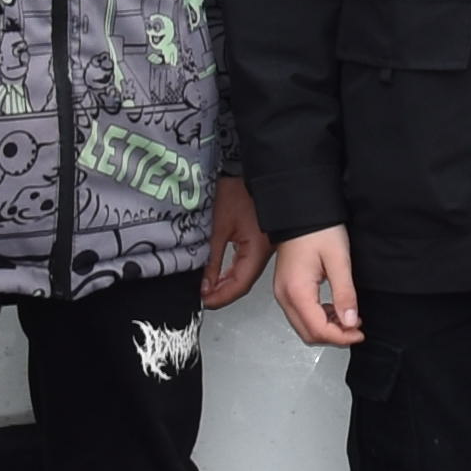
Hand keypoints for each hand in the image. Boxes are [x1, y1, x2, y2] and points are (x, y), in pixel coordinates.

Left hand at [199, 180, 267, 312]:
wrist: (248, 170)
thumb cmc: (238, 190)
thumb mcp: (218, 227)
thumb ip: (212, 259)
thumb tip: (205, 284)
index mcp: (258, 249)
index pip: (240, 284)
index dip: (220, 297)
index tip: (204, 301)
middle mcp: (266, 252)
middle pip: (245, 282)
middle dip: (223, 293)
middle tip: (204, 297)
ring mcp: (266, 247)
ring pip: (246, 274)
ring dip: (228, 284)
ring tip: (209, 288)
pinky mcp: (261, 241)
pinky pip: (248, 263)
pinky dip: (233, 272)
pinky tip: (221, 275)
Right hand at [270, 224, 361, 348]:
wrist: (301, 212)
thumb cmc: (318, 229)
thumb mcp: (339, 260)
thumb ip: (345, 294)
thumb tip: (350, 321)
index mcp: (296, 291)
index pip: (317, 329)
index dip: (341, 337)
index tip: (359, 333)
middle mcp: (284, 295)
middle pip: (308, 333)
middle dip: (334, 336)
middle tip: (356, 328)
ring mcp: (283, 293)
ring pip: (303, 326)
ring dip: (327, 328)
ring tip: (348, 318)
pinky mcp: (286, 288)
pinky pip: (301, 314)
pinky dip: (319, 318)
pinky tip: (335, 309)